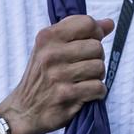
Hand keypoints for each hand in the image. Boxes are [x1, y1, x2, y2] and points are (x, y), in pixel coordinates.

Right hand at [0, 15, 112, 133]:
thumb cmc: (43, 75)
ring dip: (97, 76)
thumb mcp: (53, 48)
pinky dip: (97, 92)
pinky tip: (85, 93)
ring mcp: (57, 75)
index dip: (96, 33)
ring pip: (99, 67)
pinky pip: (98, 87)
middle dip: (96, 58)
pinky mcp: (66, 95)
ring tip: (83, 80)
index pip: (87, 23)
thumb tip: (109, 23)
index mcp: (47, 37)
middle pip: (97, 47)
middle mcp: (50, 54)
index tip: (90, 42)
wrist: (24, 110)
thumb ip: (80, 33)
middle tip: (84, 67)